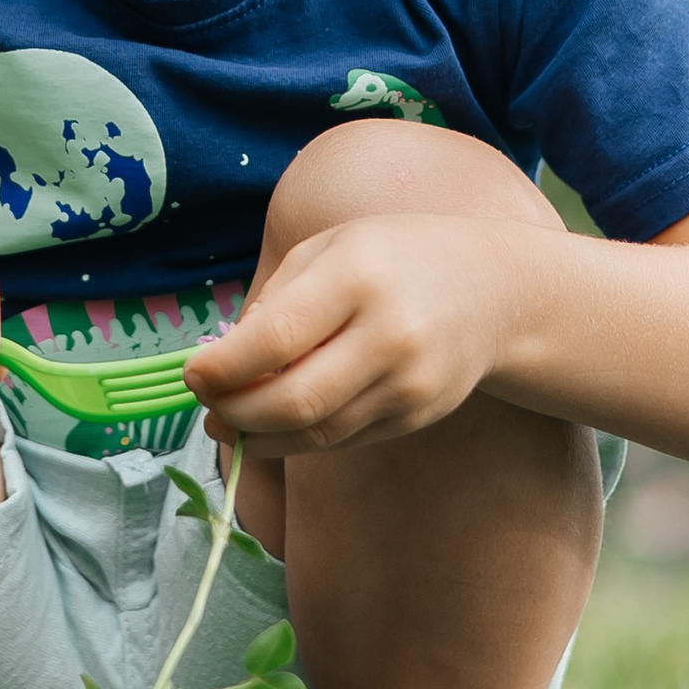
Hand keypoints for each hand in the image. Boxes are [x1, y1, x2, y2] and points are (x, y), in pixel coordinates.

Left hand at [183, 216, 527, 452]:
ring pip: (315, 434)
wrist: (494, 292)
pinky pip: (341, 440)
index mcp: (358, 277)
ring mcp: (408, 385)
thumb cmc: (395, 257)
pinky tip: (273, 425)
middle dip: (234, 413)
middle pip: (292, 402)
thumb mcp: (331, 247)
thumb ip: (275, 300)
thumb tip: (223, 361)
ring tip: (228, 421)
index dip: (223, 368)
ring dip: (258, 437)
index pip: (275, 340)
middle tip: (205, 406)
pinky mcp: (415, 417)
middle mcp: (389, 335)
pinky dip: (297, 439)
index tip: (193, 373)